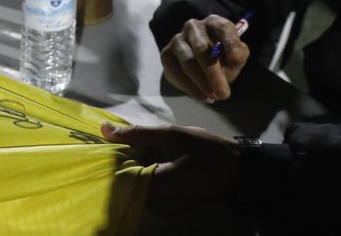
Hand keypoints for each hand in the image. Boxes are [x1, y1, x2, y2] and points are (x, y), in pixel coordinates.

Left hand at [99, 121, 239, 215]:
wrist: (236, 169)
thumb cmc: (205, 150)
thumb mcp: (170, 135)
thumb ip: (136, 134)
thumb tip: (104, 129)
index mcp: (155, 188)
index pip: (118, 177)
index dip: (112, 158)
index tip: (109, 142)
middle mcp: (155, 206)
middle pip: (126, 184)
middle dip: (124, 162)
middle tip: (130, 141)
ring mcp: (162, 210)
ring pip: (137, 188)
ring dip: (136, 168)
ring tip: (145, 149)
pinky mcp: (168, 208)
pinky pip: (149, 192)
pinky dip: (147, 176)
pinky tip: (154, 160)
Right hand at [159, 15, 250, 102]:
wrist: (197, 67)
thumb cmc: (220, 58)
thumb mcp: (235, 57)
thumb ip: (239, 55)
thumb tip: (235, 56)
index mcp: (214, 23)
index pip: (222, 28)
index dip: (230, 42)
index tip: (236, 58)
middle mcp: (194, 26)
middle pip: (201, 47)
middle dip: (213, 73)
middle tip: (224, 94)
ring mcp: (177, 39)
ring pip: (187, 61)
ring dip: (201, 83)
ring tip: (213, 98)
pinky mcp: (166, 54)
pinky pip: (175, 71)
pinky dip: (190, 87)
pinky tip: (202, 97)